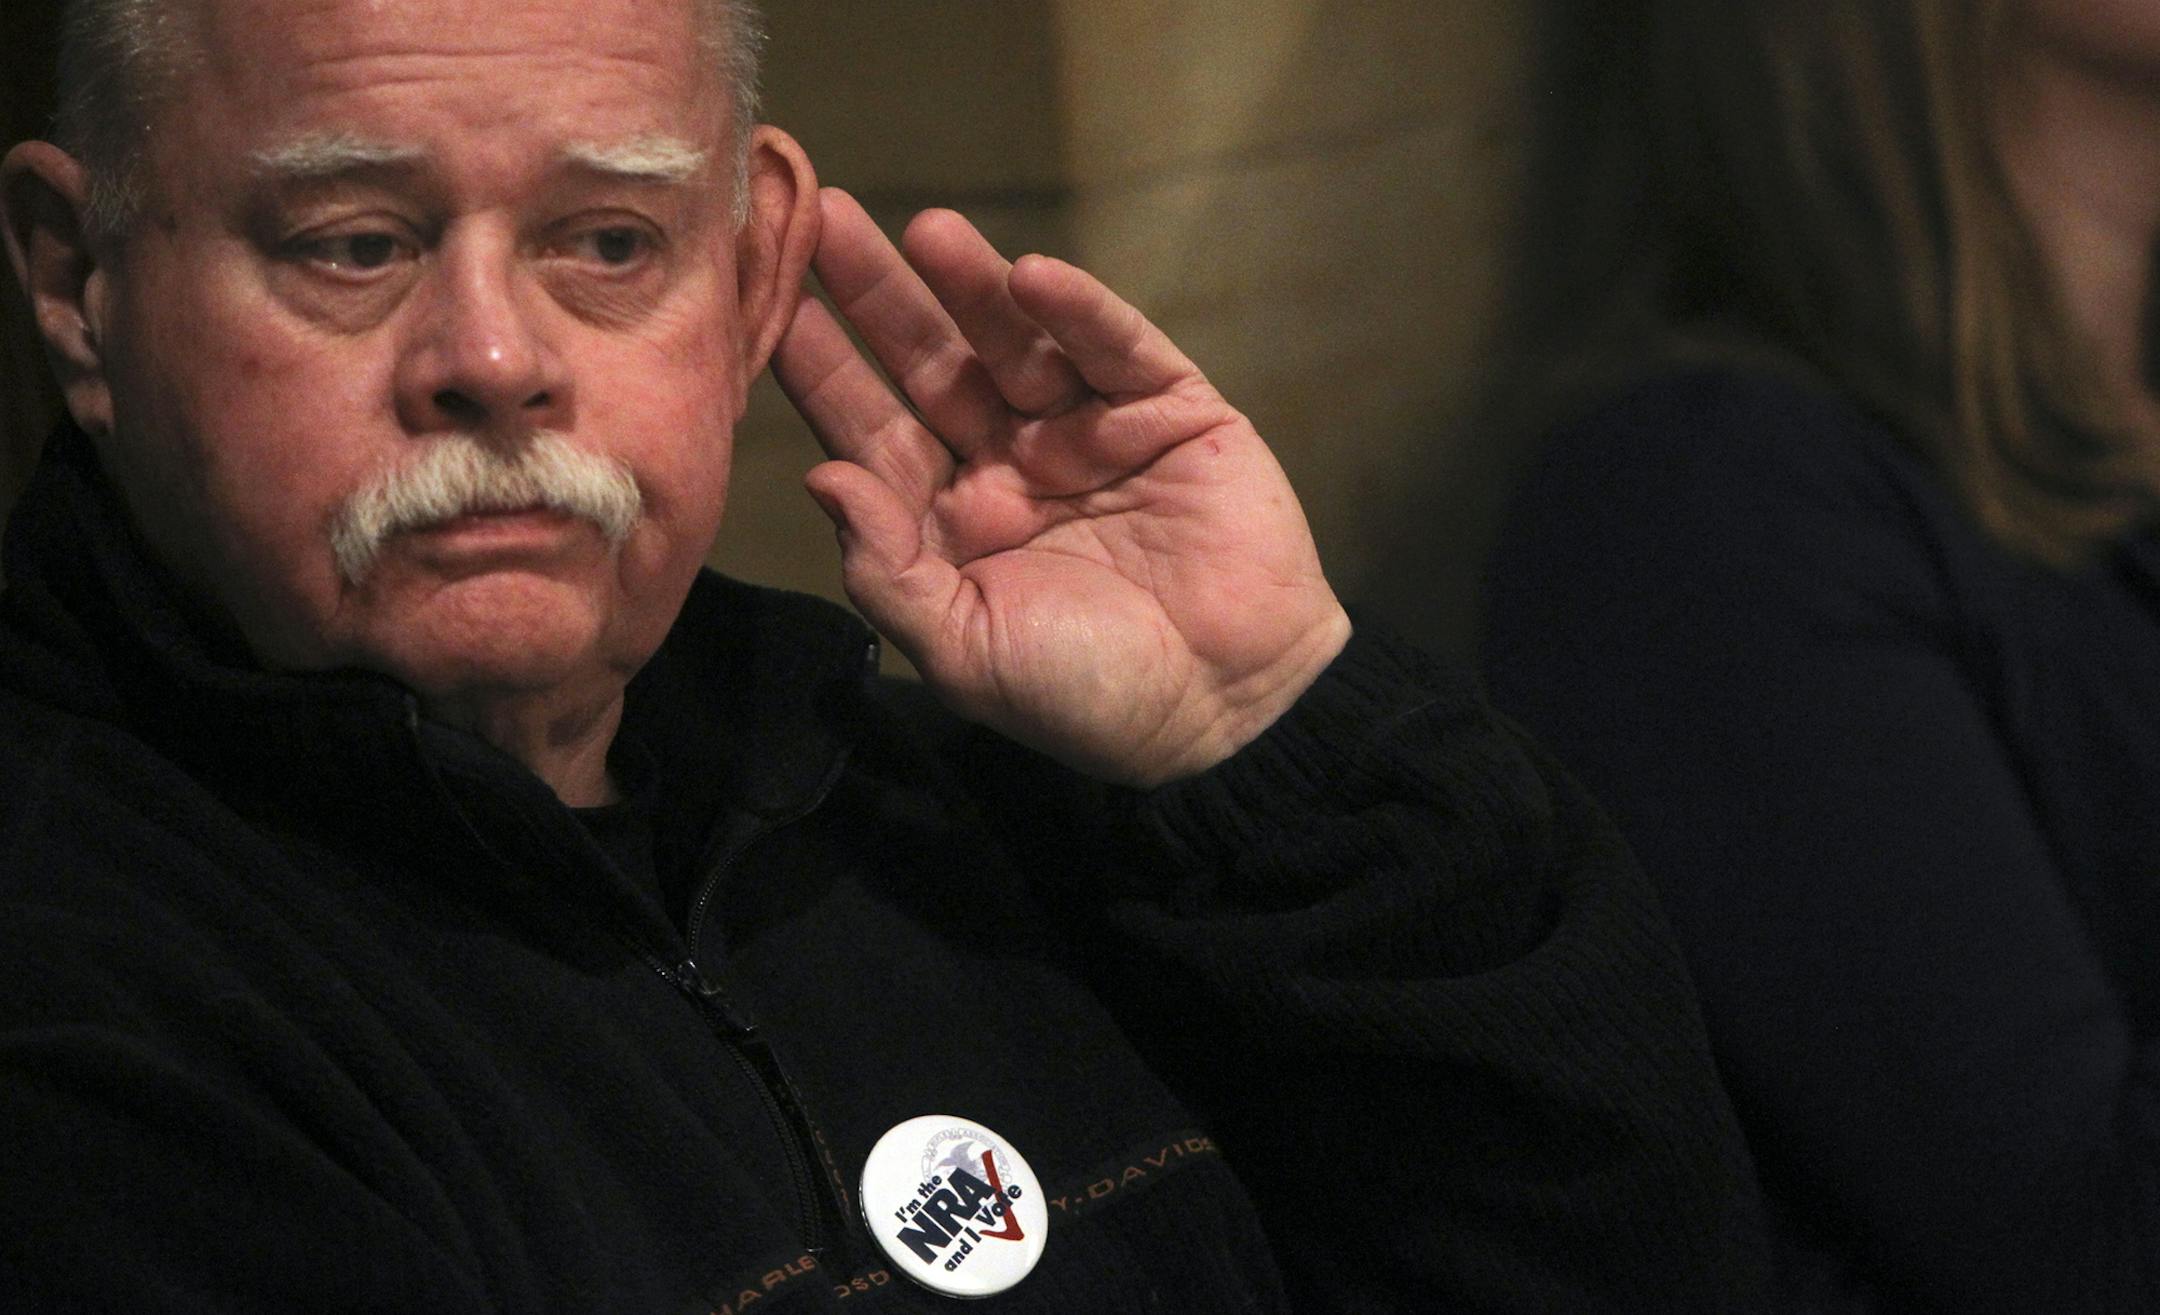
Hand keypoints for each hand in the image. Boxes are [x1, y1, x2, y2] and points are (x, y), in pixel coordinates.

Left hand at [770, 189, 1350, 786]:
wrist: (1225, 716)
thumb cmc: (1086, 699)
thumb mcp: (964, 652)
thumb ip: (888, 573)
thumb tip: (821, 476)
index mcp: (952, 524)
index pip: (871, 430)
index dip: (824, 367)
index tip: (769, 302)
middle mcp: (1014, 467)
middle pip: (933, 365)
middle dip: (882, 297)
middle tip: (827, 218)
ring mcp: (1093, 435)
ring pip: (1018, 344)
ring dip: (974, 287)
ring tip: (927, 230)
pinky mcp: (1174, 415)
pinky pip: (1119, 351)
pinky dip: (1081, 314)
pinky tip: (1036, 277)